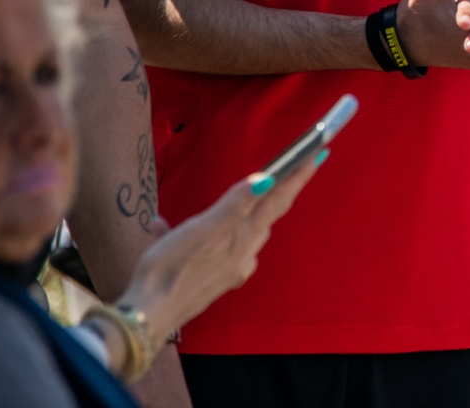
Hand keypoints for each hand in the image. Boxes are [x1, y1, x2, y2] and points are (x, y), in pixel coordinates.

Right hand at [119, 151, 325, 342]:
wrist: (148, 317)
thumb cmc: (170, 270)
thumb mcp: (200, 231)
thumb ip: (234, 206)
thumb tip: (266, 181)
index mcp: (243, 236)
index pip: (279, 199)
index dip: (299, 175)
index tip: (321, 153)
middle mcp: (243, 254)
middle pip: (268, 216)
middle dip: (282, 192)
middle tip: (295, 170)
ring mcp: (229, 270)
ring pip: (247, 235)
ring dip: (251, 214)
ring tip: (250, 197)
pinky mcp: (212, 281)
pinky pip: (219, 252)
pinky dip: (211, 238)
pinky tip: (170, 229)